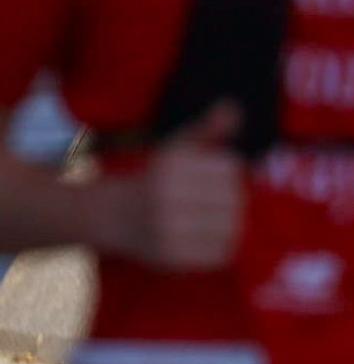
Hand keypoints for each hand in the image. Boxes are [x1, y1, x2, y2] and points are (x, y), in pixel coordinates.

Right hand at [102, 102, 245, 270]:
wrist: (109, 216)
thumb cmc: (156, 178)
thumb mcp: (177, 148)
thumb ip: (208, 128)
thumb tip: (233, 107)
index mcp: (170, 165)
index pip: (230, 169)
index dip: (229, 174)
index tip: (216, 179)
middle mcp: (165, 195)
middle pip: (232, 199)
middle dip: (232, 201)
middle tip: (219, 204)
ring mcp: (165, 228)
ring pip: (229, 228)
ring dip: (229, 225)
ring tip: (215, 221)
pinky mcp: (168, 256)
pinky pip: (218, 254)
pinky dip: (221, 247)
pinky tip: (206, 238)